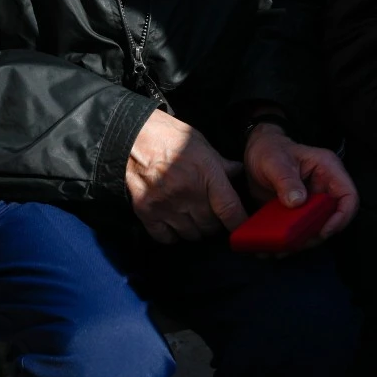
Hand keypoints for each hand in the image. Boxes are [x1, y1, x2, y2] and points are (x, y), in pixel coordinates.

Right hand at [126, 109, 246, 243]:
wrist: (132, 139)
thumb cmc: (170, 137)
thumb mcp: (201, 145)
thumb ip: (221, 164)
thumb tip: (240, 173)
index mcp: (206, 174)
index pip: (230, 209)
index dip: (240, 224)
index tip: (244, 229)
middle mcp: (188, 193)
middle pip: (210, 226)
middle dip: (215, 224)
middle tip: (211, 215)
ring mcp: (166, 205)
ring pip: (190, 235)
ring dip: (195, 230)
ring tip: (192, 217)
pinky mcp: (146, 213)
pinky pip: (166, 238)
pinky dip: (173, 235)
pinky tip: (174, 222)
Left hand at [243, 124, 359, 245]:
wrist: (256, 154)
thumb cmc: (269, 150)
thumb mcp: (274, 162)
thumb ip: (286, 180)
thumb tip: (297, 202)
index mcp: (328, 169)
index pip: (349, 196)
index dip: (342, 216)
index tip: (323, 231)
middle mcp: (325, 187)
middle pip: (334, 217)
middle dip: (318, 234)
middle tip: (297, 244)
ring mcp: (313, 201)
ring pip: (318, 227)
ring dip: (303, 241)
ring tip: (282, 249)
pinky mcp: (301, 212)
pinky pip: (301, 230)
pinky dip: (291, 240)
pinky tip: (275, 247)